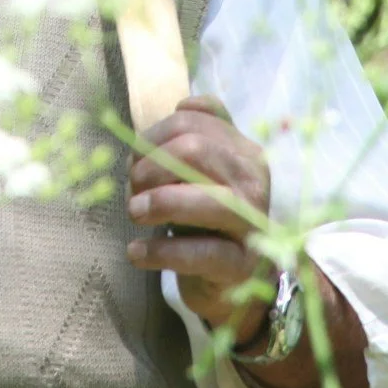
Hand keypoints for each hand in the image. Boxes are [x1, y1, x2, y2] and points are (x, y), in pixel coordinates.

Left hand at [125, 95, 274, 335]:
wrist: (237, 283)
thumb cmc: (210, 221)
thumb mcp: (206, 173)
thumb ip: (197, 136)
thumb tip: (183, 104)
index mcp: (246, 152)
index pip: (194, 122)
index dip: (153, 136)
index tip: (134, 159)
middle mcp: (255, 182)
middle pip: (195, 151)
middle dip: (151, 167)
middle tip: (133, 188)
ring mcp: (252, 224)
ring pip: (204, 200)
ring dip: (157, 203)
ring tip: (135, 212)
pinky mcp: (240, 265)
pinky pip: (197, 253)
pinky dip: (158, 251)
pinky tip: (136, 252)